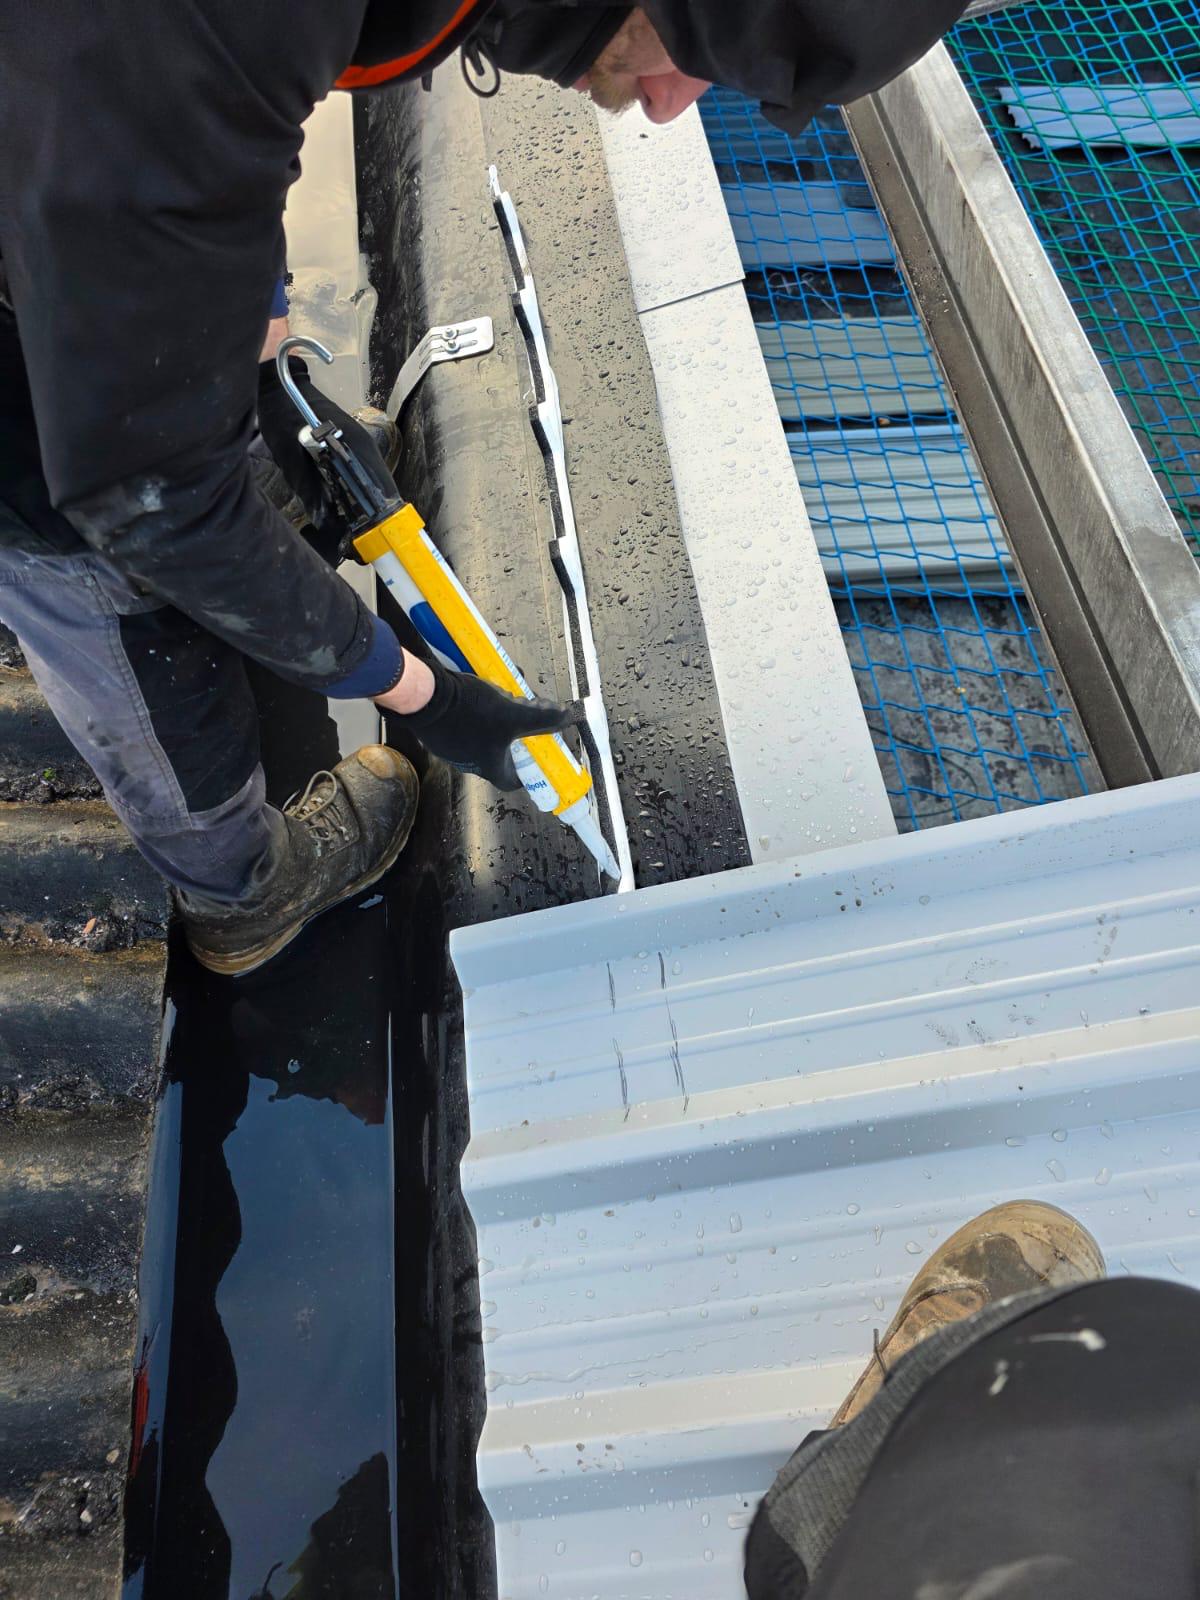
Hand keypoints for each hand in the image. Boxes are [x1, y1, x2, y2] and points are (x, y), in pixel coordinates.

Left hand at [256, 356, 393, 537]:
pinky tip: (348, 510)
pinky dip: (359, 495)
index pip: (383, 488)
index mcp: (357, 446)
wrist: (277, 382)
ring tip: (358, 533)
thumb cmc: (283, 414)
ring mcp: (360, 445)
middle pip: (382, 489)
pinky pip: (362, 476)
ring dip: (369, 508)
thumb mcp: (290, 456)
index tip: (374, 540)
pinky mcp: (352, 446)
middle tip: (363, 543)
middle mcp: (365, 446)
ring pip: (374, 484)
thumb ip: (309, 489)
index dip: (382, 518)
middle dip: (376, 518)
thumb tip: (326, 525)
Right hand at [378, 657, 580, 790]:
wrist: (423, 697)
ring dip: (497, 720)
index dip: (528, 771)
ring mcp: (451, 748)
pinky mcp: (440, 731)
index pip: (513, 781)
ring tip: (504, 697)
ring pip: (483, 737)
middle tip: (525, 714)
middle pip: (500, 755)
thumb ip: (543, 717)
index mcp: (488, 767)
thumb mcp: (513, 714)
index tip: (538, 756)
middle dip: (516, 736)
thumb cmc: (468, 713)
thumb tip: (569, 717)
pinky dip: (476, 712)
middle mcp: (469, 763)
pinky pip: (465, 725)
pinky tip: (478, 693)